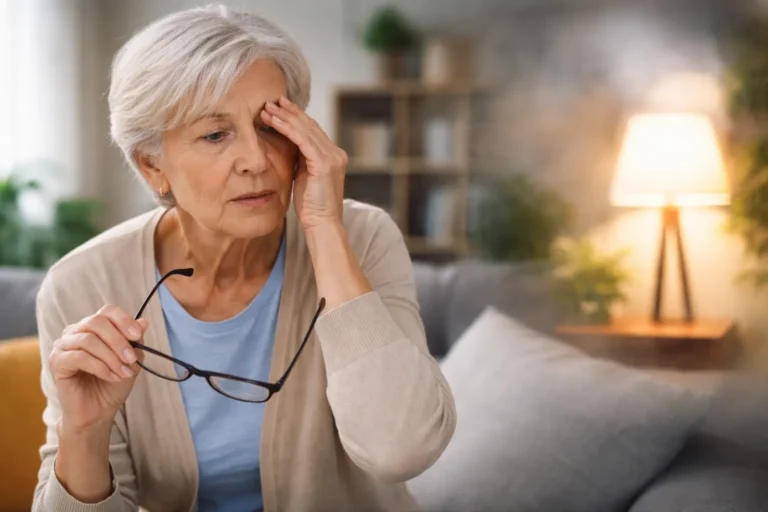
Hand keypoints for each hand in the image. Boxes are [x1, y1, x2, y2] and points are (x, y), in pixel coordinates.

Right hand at [48, 305, 147, 431]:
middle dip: (118, 341)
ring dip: (111, 357)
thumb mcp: (131, 360)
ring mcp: (63, 345)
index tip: (137, 335)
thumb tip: (144, 322)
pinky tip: (111, 377)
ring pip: (88, 340)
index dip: (123, 320)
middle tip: (131, 359)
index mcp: (94, 327)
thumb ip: (135, 341)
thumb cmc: (113, 383)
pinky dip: (100, 367)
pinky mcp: (56, 362)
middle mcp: (76, 331)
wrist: (98, 411)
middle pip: (97, 322)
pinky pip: (79, 357)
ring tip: (123, 372)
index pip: (107, 311)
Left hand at [261, 96, 346, 229]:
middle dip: (290, 112)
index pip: (313, 131)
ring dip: (285, 117)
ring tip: (268, 108)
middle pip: (310, 126)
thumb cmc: (311, 207)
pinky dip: (287, 128)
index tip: (280, 107)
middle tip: (272, 101)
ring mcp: (332, 158)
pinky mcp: (324, 163)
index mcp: (333, 156)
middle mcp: (336, 153)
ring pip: (305, 130)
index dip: (296, 118)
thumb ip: (302, 161)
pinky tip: (274, 121)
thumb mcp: (305, 178)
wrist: (323, 224)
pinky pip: (303, 140)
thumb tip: (288, 146)